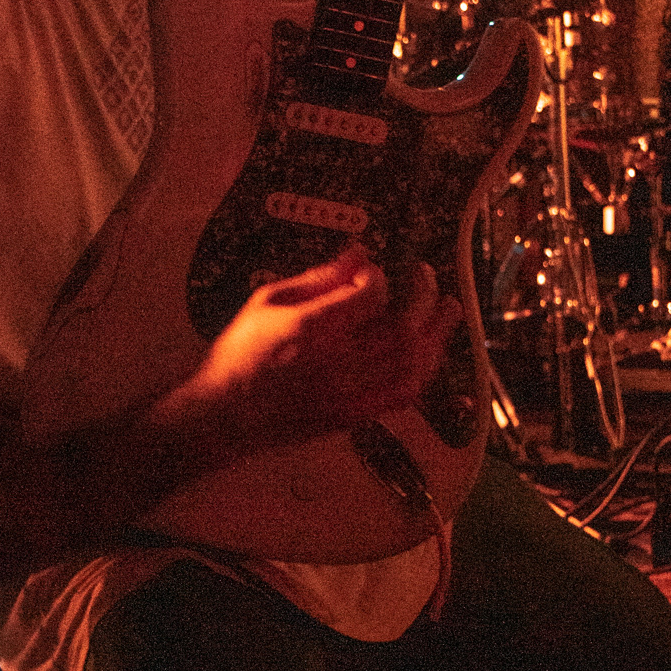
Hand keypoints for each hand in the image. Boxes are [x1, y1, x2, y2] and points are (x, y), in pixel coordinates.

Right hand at [196, 244, 459, 444]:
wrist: (224, 415)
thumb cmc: (240, 354)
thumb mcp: (267, 301)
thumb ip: (317, 277)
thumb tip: (357, 254)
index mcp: (312, 330)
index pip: (369, 296)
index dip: (378, 276)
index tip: (371, 270)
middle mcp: (337, 363)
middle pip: (401, 329)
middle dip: (422, 297)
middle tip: (424, 275)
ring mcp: (349, 394)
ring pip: (411, 364)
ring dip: (435, 334)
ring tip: (446, 310)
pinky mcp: (354, 416)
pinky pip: (403, 395)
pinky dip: (423, 371)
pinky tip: (429, 353)